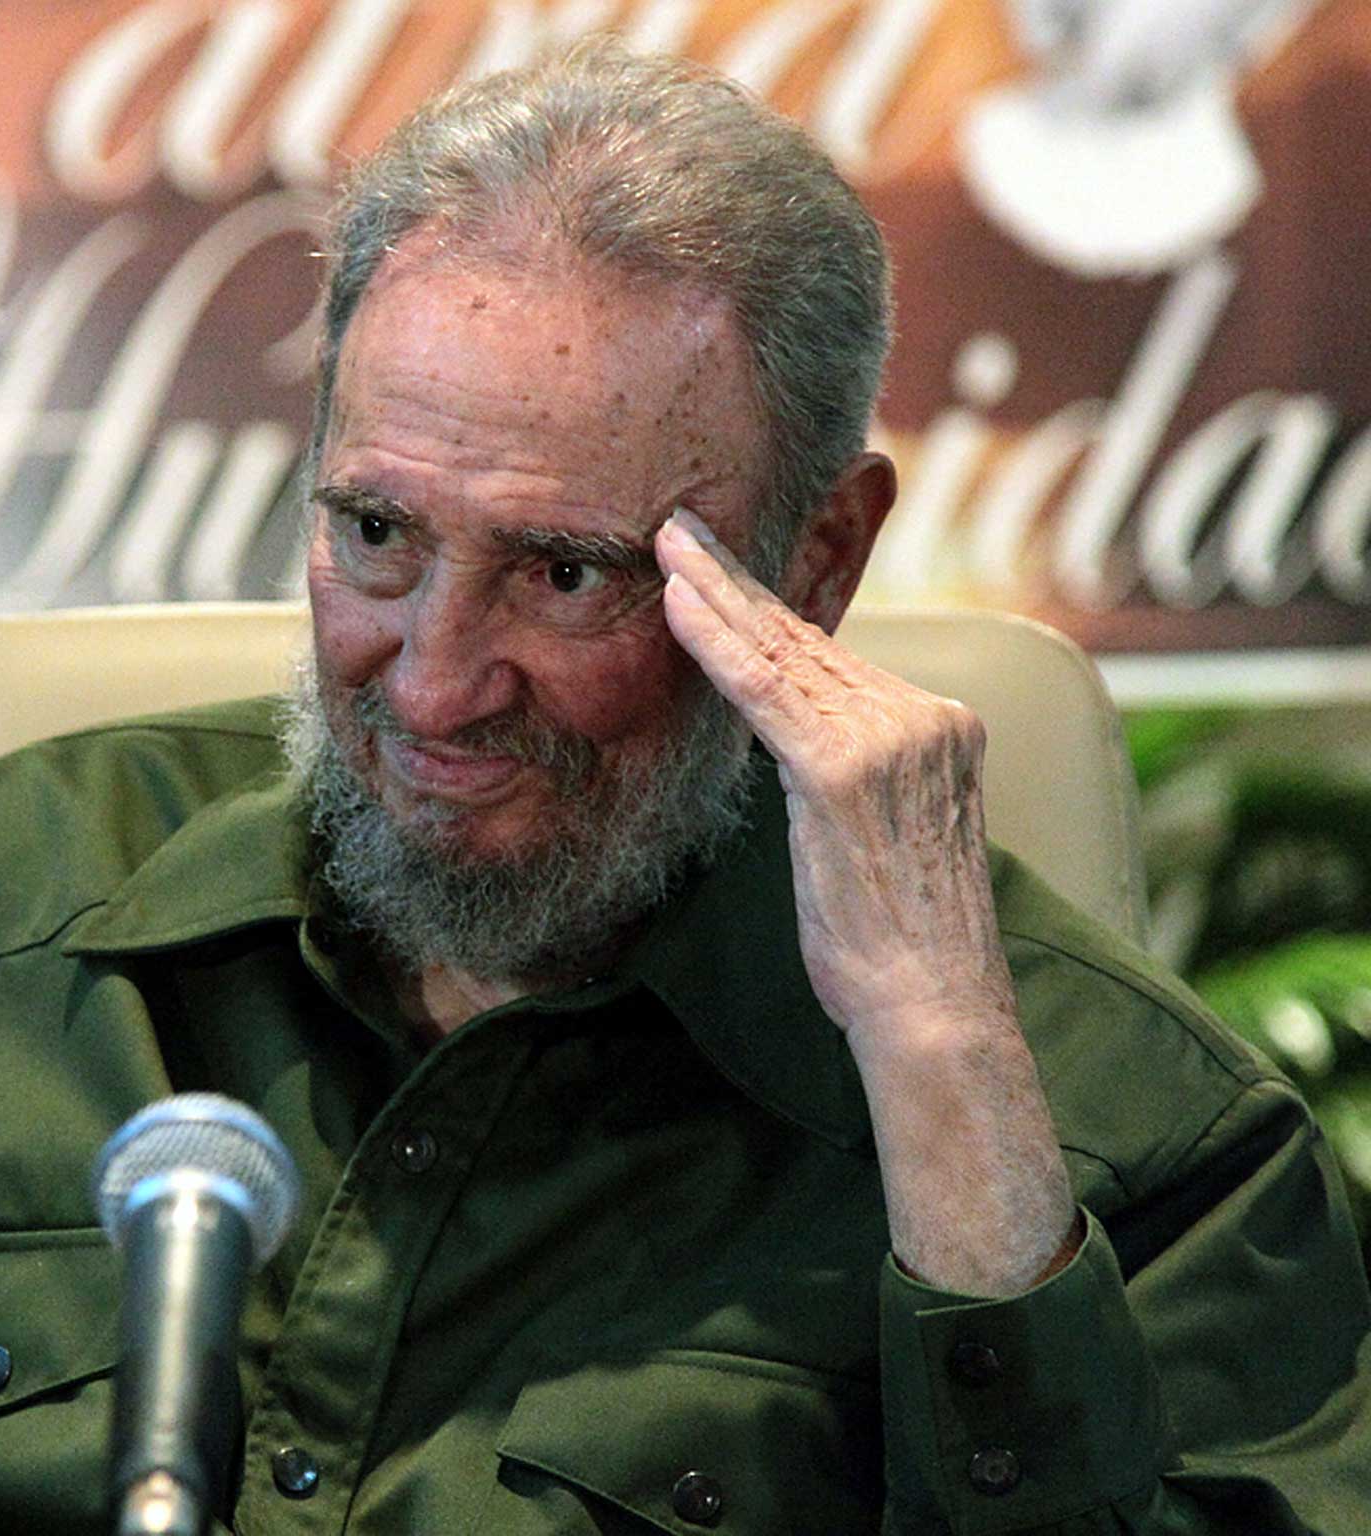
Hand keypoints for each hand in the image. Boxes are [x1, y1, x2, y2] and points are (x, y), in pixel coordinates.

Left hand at [655, 507, 1077, 1293]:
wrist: (930, 1007)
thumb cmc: (893, 943)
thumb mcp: (877, 835)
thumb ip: (845, 769)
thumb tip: (789, 735)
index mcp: (940, 726)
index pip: (834, 655)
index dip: (768, 607)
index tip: (719, 565)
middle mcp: (926, 717)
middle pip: (809, 637)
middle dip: (736, 579)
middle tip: (679, 526)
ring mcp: (895, 736)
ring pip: (784, 652)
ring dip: (715, 594)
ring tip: (665, 548)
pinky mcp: (847, 769)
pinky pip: (767, 691)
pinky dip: (718, 643)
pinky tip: (677, 605)